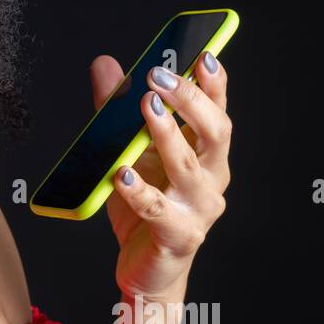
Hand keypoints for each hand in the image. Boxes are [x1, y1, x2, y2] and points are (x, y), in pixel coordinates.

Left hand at [89, 51, 231, 301]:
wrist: (148, 269)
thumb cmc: (145, 206)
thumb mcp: (129, 151)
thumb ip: (118, 110)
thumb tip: (106, 65)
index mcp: (206, 154)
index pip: (217, 111)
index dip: (214, 83)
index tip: (203, 54)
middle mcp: (212, 178)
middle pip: (214, 133)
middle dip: (189, 100)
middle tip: (159, 76)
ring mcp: (199, 209)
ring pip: (188, 167)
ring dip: (166, 134)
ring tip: (145, 109)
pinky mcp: (179, 236)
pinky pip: (158, 210)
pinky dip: (139, 191)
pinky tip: (122, 174)